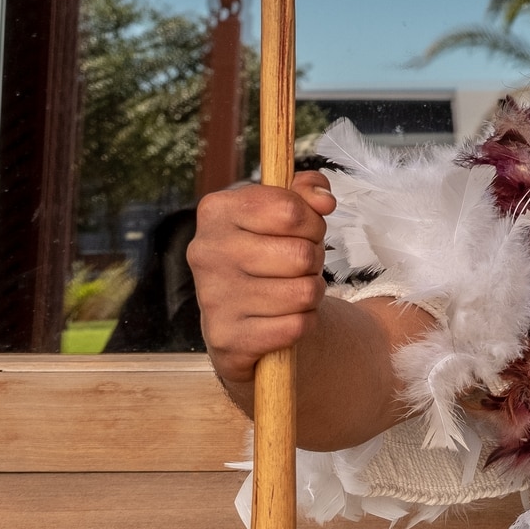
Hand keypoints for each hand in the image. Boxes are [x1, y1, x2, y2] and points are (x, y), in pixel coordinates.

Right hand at [185, 170, 335, 395]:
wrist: (238, 315)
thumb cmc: (267, 253)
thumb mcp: (283, 212)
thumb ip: (307, 190)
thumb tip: (323, 200)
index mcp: (216, 211)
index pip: (290, 210)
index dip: (312, 222)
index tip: (305, 230)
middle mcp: (205, 251)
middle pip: (301, 255)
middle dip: (314, 261)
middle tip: (298, 266)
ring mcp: (212, 297)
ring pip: (304, 292)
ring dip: (311, 293)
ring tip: (292, 290)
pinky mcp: (226, 339)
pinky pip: (296, 326)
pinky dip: (303, 322)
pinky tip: (283, 317)